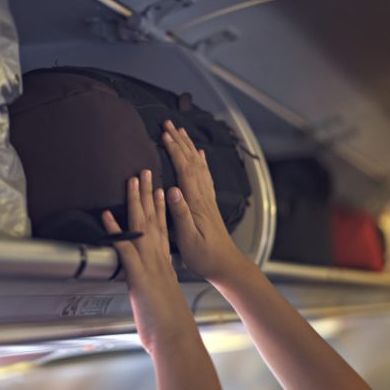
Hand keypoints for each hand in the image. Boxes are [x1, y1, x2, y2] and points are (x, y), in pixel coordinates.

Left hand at [102, 169, 199, 353]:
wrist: (174, 337)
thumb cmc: (167, 325)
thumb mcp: (160, 300)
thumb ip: (154, 288)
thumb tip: (151, 287)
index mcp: (164, 265)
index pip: (163, 229)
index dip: (161, 208)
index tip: (160, 190)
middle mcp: (158, 260)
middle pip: (153, 220)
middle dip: (148, 194)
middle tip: (145, 172)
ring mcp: (149, 266)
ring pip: (142, 227)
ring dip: (135, 202)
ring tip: (131, 181)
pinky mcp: (139, 276)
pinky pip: (125, 248)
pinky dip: (116, 230)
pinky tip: (107, 216)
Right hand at [161, 120, 251, 283]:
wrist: (226, 265)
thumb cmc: (205, 256)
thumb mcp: (188, 239)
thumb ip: (180, 214)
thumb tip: (172, 190)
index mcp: (196, 203)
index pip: (184, 170)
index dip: (174, 150)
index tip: (164, 134)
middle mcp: (203, 197)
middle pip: (192, 162)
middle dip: (180, 141)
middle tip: (169, 124)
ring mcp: (208, 199)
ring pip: (199, 165)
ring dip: (189, 147)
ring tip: (182, 132)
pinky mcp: (209, 204)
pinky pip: (205, 176)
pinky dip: (201, 161)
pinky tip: (200, 155)